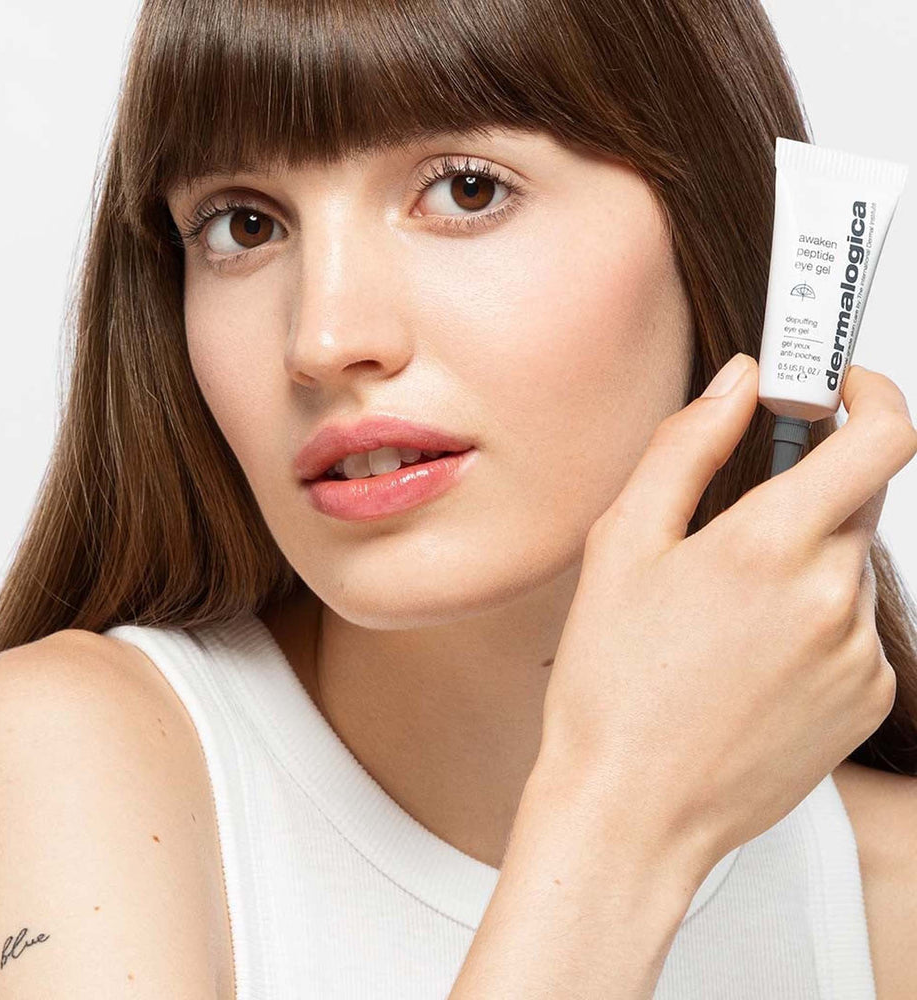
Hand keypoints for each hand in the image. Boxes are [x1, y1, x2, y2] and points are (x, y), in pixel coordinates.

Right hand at [536, 356, 916, 865]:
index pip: (882, 436)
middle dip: (808, 489)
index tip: (841, 388)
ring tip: (724, 615)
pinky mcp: (867, 700)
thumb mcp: (623, 545)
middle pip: (859, 499)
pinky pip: (853, 628)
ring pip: (849, 566)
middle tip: (737, 521)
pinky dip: (813, 620)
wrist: (633, 808)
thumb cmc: (614, 683)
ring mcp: (859, 655)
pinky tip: (747, 657)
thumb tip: (737, 385)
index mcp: (772, 545)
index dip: (871, 393)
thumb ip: (686, 446)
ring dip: (802, 561)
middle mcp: (833, 596)